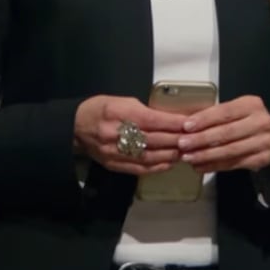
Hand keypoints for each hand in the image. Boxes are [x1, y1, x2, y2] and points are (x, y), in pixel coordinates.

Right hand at [74, 95, 188, 174]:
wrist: (76, 126)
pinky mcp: (113, 164)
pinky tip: (169, 163)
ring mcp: (114, 152)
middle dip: (176, 140)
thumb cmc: (102, 109)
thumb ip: (146, 111)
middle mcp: (117, 134)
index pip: (153, 120)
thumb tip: (171, 119)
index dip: (173, 124)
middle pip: (153, 140)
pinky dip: (157, 167)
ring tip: (186, 152)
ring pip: (148, 156)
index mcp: (120, 113)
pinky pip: (139, 168)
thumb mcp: (124, 101)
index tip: (190, 124)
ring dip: (170, 155)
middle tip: (194, 140)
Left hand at [177, 95, 269, 172]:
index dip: (205, 119)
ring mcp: (265, 141)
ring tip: (188, 157)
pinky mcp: (263, 158)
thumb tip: (186, 125)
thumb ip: (214, 117)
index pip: (225, 112)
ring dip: (205, 155)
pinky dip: (214, 165)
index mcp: (253, 105)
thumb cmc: (244, 122)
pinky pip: (234, 164)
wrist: (266, 136)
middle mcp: (262, 122)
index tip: (187, 126)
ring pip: (230, 150)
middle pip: (227, 132)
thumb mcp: (233, 112)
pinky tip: (201, 166)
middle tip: (183, 144)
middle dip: (202, 139)